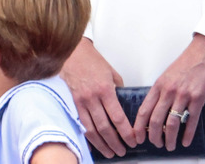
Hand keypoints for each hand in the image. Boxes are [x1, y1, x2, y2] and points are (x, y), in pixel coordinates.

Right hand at [60, 37, 135, 157]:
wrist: (71, 52)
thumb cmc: (92, 60)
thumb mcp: (111, 73)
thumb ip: (118, 89)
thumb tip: (123, 103)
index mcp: (105, 90)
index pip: (117, 117)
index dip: (126, 132)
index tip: (133, 140)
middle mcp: (92, 98)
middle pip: (104, 127)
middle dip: (115, 142)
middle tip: (123, 151)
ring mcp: (80, 101)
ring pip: (90, 129)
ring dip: (101, 143)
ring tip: (109, 152)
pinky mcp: (72, 102)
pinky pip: (80, 123)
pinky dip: (87, 135)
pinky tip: (93, 143)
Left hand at [133, 33, 204, 150]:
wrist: (203, 54)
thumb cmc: (185, 65)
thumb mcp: (165, 77)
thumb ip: (159, 92)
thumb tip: (153, 109)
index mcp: (158, 86)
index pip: (144, 110)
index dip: (139, 125)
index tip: (136, 135)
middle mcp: (168, 92)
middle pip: (156, 119)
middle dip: (154, 135)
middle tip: (155, 144)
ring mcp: (183, 96)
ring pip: (172, 122)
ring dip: (170, 137)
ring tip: (170, 146)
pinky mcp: (198, 98)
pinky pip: (191, 120)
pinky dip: (188, 133)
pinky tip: (185, 141)